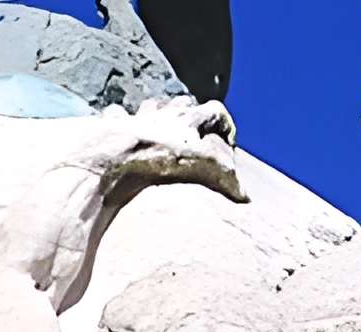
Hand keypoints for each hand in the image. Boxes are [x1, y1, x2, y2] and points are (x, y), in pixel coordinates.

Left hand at [91, 100, 245, 203]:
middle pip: (183, 104)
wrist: (118, 155)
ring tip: (160, 131)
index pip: (216, 112)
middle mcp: (165, 113)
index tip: (228, 142)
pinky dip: (120, 121)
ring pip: (153, 105)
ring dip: (158, 114)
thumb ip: (227, 180)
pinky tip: (120, 131)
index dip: (225, 125)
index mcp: (190, 120)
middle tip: (193, 135)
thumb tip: (245, 197)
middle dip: (190, 115)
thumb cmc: (162, 160)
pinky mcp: (115, 126)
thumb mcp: (204, 170)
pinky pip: (117, 115)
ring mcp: (138, 117)